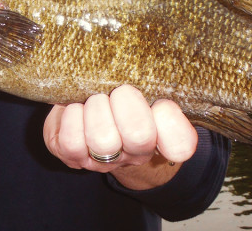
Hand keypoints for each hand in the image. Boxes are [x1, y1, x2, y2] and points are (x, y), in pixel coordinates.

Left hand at [43, 85, 198, 189]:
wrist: (91, 118)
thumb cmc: (124, 101)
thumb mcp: (146, 93)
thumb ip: (160, 93)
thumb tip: (160, 94)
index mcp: (161, 135)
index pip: (181, 143)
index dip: (171, 123)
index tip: (159, 103)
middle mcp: (134, 154)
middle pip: (139, 135)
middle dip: (126, 103)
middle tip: (118, 92)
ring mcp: (102, 159)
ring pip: (102, 140)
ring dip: (96, 109)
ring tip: (94, 100)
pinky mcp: (71, 155)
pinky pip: (71, 141)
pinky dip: (71, 117)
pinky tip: (75, 108)